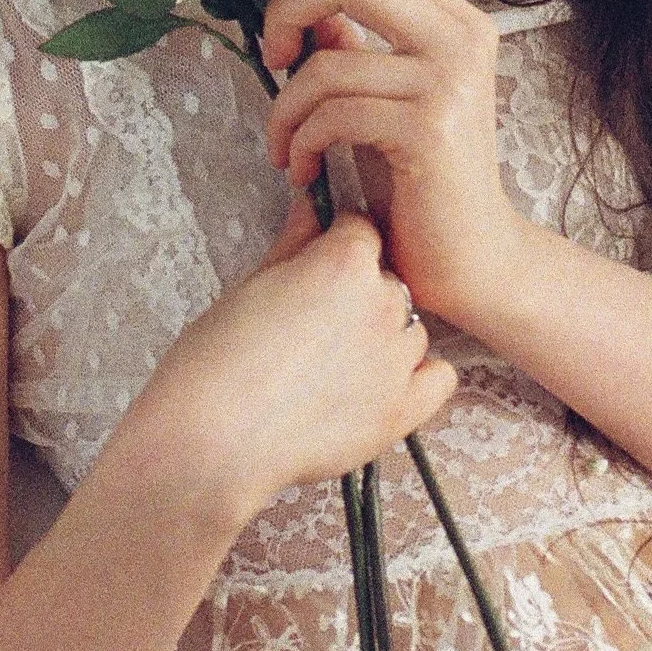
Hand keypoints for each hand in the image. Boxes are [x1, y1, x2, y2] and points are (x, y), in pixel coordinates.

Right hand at [124, 198, 455, 529]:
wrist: (213, 437)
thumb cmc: (217, 363)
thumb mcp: (250, 286)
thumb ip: (294, 246)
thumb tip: (310, 212)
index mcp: (344, 264)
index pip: (362, 232)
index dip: (338, 246)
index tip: (321, 265)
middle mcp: (382, 305)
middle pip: (388, 283)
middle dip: (359, 295)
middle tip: (316, 325)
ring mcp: (397, 360)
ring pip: (411, 331)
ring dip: (385, 338)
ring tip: (336, 365)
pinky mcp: (402, 411)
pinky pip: (438, 379)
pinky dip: (419, 378)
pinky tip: (382, 386)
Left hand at [250, 0, 522, 328]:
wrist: (472, 259)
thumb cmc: (423, 184)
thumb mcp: (383, 101)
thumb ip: (355, 48)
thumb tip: (303, 8)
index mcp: (458, 22)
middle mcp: (462, 40)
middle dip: (287, 9)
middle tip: (268, 55)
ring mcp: (450, 82)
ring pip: (328, 62)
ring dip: (284, 108)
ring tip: (284, 146)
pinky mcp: (429, 129)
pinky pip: (332, 114)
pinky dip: (299, 142)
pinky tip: (301, 171)